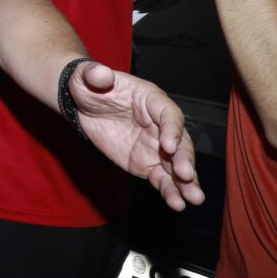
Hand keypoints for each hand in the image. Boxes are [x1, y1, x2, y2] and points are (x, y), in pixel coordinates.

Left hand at [70, 62, 204, 210]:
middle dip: (184, 158)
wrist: (82, 106)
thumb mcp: (86, 76)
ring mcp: (157, 146)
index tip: (167, 146)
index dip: (171, 129)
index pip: (169, 114)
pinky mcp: (147, 163)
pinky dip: (170, 191)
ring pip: (176, 165)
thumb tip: (100, 73)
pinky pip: (162, 179)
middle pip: (180, 142)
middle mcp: (160, 124)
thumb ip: (93, 75)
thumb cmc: (88, 86)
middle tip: (184, 174)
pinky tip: (177, 204)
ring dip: (187, 182)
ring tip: (194, 198)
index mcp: (151, 100)